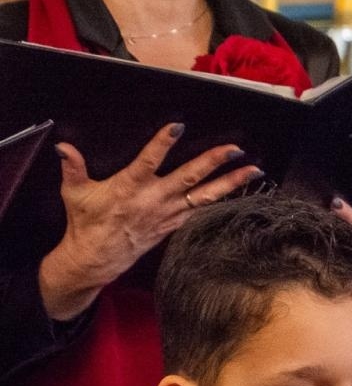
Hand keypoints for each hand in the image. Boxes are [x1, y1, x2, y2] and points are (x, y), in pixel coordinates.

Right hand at [38, 123, 261, 319]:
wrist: (96, 258)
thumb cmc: (86, 223)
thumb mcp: (75, 194)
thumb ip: (73, 168)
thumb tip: (64, 147)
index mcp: (129, 188)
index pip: (147, 161)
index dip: (161, 144)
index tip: (177, 127)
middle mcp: (154, 200)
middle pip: (189, 178)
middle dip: (214, 162)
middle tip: (235, 148)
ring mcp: (168, 214)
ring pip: (205, 195)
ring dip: (231, 183)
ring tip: (254, 170)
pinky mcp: (175, 224)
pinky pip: (203, 210)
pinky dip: (223, 200)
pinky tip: (241, 191)